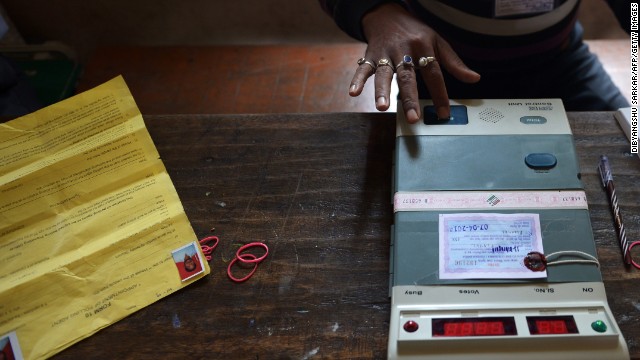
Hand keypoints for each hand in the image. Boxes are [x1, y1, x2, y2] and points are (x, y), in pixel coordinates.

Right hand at [349, 3, 480, 122]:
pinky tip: (353, 93)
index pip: (434, 74)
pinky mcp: (370, 56)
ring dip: (382, 91)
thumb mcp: (438, 42)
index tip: (443, 113)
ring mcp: (386, 53)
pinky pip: (363, 69)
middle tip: (413, 117)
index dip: (440, 94)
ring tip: (382, 107)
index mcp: (424, 47)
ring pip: (384, 74)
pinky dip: (357, 80)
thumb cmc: (415, 32)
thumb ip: (454, 63)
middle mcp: (404, 50)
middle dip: (410, 98)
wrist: (388, 14)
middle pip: (408, 76)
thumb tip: (474, 79)